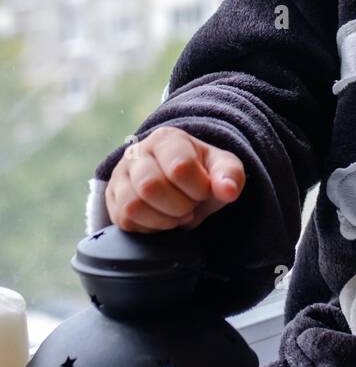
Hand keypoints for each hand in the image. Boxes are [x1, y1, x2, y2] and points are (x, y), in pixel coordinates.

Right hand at [105, 126, 245, 232]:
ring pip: (133, 205)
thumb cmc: (201, 173)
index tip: (204, 192)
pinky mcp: (112, 198)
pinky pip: (125, 220)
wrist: (179, 181)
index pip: (180, 167)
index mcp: (167, 139)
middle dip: (179, 206)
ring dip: (163, 219)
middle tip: (190, 206)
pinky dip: (149, 227)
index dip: (198, 189)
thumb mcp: (222, 168)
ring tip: (176, 215)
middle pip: (151, 186)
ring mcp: (121, 175)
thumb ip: (230, 175)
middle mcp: (138, 152)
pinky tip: (161, 220)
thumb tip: (229, 191)